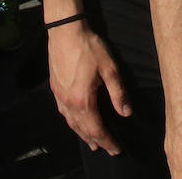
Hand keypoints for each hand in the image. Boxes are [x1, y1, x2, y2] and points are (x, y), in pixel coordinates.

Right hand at [47, 21, 130, 154]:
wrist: (65, 33)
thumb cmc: (89, 47)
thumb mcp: (109, 68)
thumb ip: (118, 92)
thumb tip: (126, 112)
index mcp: (83, 100)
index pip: (96, 129)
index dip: (107, 140)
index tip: (116, 149)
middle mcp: (68, 103)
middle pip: (83, 130)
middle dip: (97, 141)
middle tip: (108, 150)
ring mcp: (59, 98)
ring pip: (72, 124)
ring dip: (83, 135)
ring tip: (93, 143)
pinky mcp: (55, 90)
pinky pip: (64, 114)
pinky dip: (73, 124)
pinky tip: (77, 123)